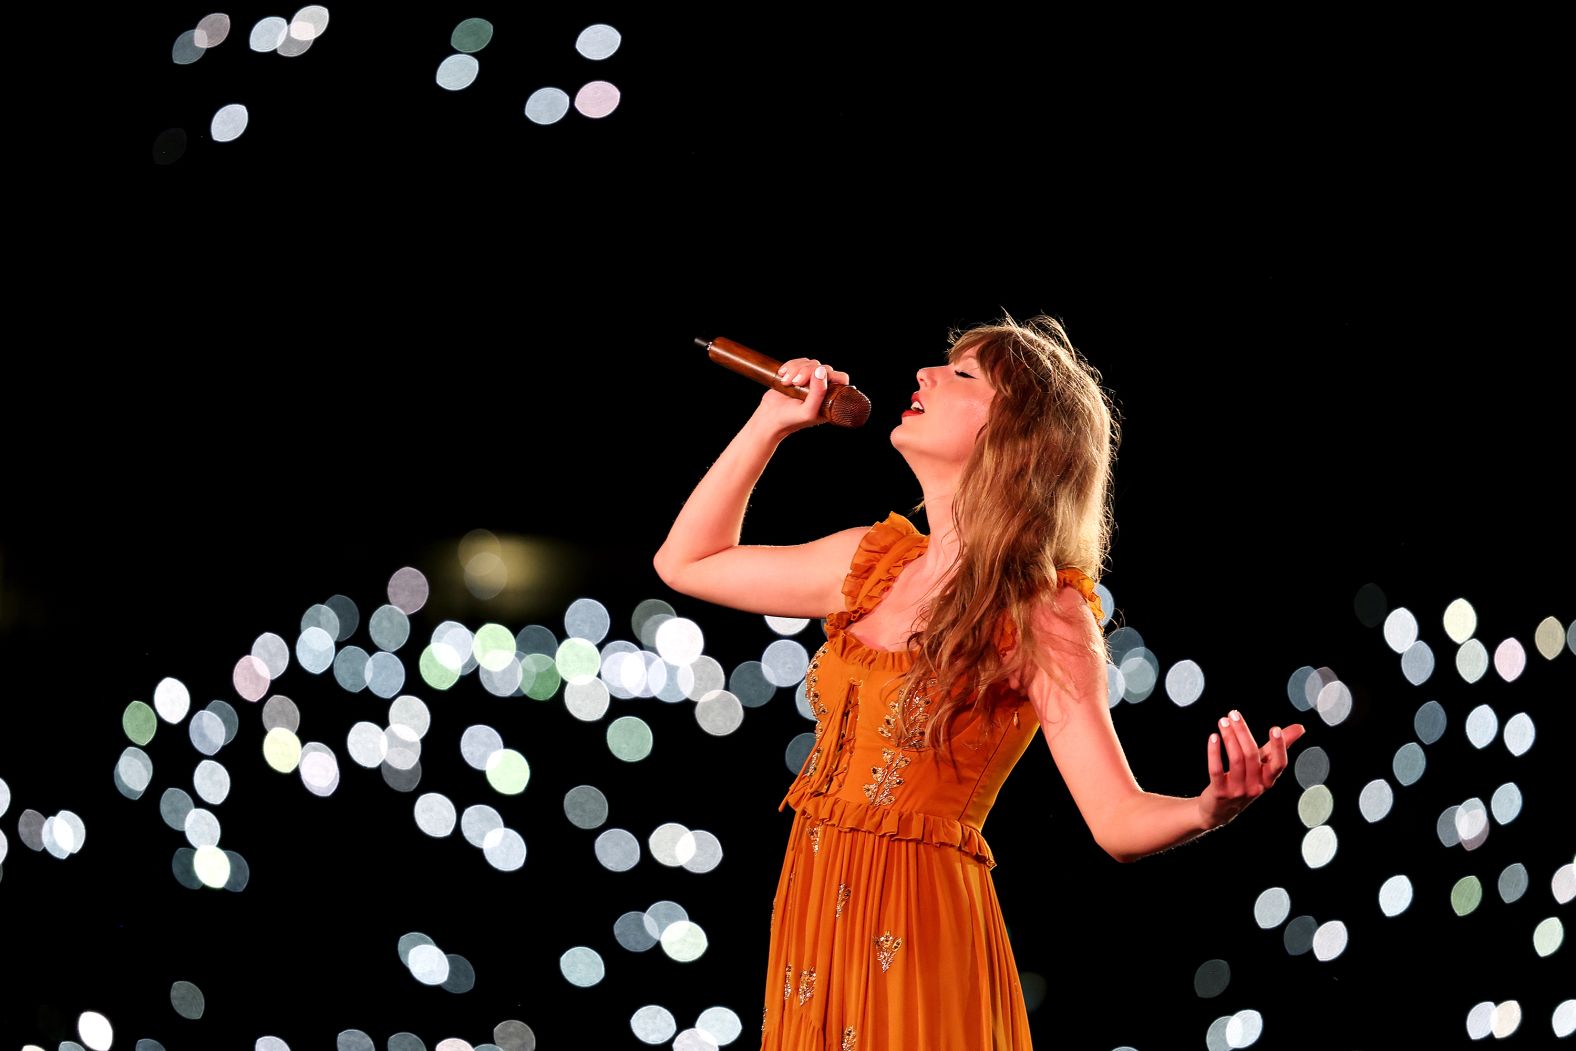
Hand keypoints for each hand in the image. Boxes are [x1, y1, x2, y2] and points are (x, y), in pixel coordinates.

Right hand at [753, 358, 851, 433]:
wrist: (769, 419)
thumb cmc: (790, 420)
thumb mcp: (807, 412)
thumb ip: (818, 393)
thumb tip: (821, 370)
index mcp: (830, 399)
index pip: (840, 378)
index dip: (830, 374)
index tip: (815, 379)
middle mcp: (822, 389)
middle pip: (824, 368)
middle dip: (807, 371)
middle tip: (795, 382)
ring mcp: (810, 381)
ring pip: (811, 363)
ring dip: (796, 369)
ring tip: (786, 382)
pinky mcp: (797, 375)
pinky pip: (799, 362)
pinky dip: (790, 366)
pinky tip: (782, 375)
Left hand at [1197, 711, 1305, 829]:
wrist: (1220, 811)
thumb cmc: (1245, 781)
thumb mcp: (1263, 766)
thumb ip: (1279, 747)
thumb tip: (1301, 728)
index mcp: (1268, 779)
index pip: (1279, 764)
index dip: (1280, 748)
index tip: (1275, 729)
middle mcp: (1256, 786)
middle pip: (1252, 755)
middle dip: (1243, 732)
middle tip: (1233, 714)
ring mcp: (1237, 790)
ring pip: (1235, 760)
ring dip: (1229, 737)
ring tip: (1222, 721)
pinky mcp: (1219, 792)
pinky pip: (1216, 770)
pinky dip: (1214, 752)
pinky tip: (1213, 737)